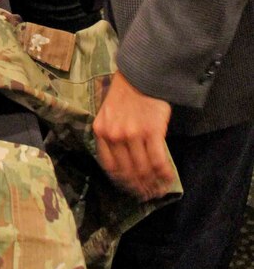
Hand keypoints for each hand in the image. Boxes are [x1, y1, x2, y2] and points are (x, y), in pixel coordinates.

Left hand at [93, 71, 173, 199]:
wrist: (141, 74)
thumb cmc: (125, 94)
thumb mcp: (108, 113)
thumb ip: (111, 135)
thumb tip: (124, 164)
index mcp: (101, 131)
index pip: (110, 167)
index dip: (122, 182)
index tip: (130, 189)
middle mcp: (114, 135)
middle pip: (127, 171)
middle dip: (139, 187)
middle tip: (147, 195)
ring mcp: (133, 134)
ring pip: (143, 169)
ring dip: (152, 183)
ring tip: (159, 190)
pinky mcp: (152, 131)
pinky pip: (158, 160)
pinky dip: (164, 173)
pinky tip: (168, 179)